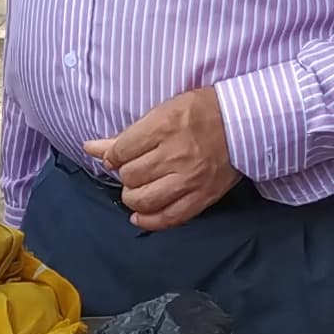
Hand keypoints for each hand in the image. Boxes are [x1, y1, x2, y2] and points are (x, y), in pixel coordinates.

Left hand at [81, 87, 240, 231]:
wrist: (242, 124)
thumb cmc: (201, 112)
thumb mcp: (162, 112)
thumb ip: (124, 136)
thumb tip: (90, 148)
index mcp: (163, 126)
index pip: (121, 152)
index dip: (114, 156)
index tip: (120, 156)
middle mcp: (175, 154)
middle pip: (129, 176)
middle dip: (126, 175)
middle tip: (135, 169)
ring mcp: (189, 178)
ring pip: (143, 199)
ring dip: (133, 197)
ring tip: (137, 190)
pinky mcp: (201, 197)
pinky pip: (168, 217)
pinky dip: (148, 221)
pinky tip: (139, 216)